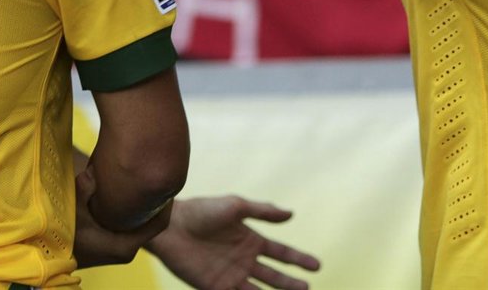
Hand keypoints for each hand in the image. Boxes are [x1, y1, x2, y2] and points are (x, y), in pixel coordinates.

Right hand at [73, 164, 170, 267]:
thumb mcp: (72, 208)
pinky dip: (131, 209)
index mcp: (126, 245)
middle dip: (155, 199)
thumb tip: (93, 170)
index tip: (168, 180)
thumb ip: (84, 187)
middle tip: (154, 174)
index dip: (167, 201)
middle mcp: (127, 249)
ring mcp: (119, 248)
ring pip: (140, 222)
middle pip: (152, 221)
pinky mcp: (110, 244)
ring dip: (141, 203)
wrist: (47, 257)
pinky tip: (124, 192)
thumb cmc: (63, 236)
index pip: (160, 223)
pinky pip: (129, 224)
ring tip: (142, 179)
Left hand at [147, 196, 320, 289]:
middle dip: (291, 283)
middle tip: (308, 288)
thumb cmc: (201, 211)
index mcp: (250, 239)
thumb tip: (291, 214)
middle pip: (275, 276)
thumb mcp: (235, 206)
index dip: (298, 259)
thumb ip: (262, 212)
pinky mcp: (216, 287)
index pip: (281, 253)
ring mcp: (231, 274)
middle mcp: (244, 259)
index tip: (316, 265)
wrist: (171, 225)